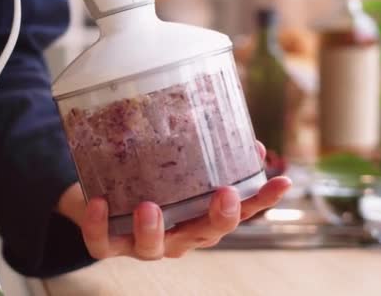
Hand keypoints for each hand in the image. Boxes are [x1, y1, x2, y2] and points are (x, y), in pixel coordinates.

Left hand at [58, 142, 290, 259]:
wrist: (98, 197)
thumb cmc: (146, 178)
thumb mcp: (177, 165)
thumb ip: (204, 153)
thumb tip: (243, 133)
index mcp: (199, 217)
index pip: (239, 211)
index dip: (261, 201)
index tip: (282, 182)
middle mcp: (178, 235)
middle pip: (205, 234)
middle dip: (219, 218)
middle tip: (225, 195)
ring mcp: (143, 243)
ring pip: (153, 247)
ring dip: (154, 229)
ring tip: (149, 207)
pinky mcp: (108, 243)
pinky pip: (102, 243)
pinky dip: (98, 226)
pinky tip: (99, 203)